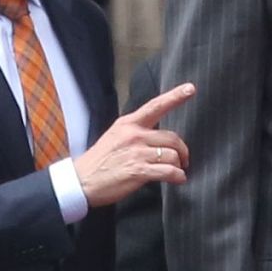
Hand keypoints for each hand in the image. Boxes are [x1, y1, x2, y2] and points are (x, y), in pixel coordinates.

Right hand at [73, 83, 194, 206]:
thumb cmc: (99, 161)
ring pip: (172, 155)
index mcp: (128, 123)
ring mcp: (136, 153)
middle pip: (171, 137)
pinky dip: (177, 176)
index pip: (155, 106)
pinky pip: (168, 171)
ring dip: (179, 165)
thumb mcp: (115, 136)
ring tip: (178, 171)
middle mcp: (134, 135)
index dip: (175, 97)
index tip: (190, 88)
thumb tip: (157, 137)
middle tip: (184, 159)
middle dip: (182, 150)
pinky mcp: (138, 171)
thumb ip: (136, 132)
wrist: (81, 181)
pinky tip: (178, 179)